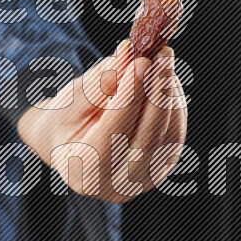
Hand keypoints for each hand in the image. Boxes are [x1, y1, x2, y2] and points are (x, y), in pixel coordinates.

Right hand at [17, 39, 187, 202]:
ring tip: (162, 58)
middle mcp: (116, 185)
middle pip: (147, 139)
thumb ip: (98, 82)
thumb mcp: (70, 100)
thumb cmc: (65, 119)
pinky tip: (165, 78)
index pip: (113, 134)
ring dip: (169, 94)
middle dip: (157, 93)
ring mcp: (143, 180)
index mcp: (83, 171)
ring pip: (168, 135)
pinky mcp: (161, 167)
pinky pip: (176, 134)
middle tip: (161, 55)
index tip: (139, 62)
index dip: (129, 97)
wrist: (71, 143)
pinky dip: (174, 103)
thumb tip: (128, 54)